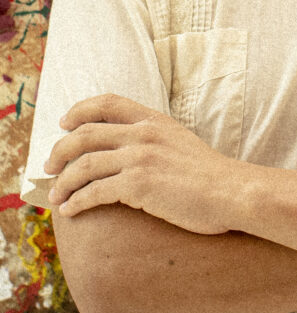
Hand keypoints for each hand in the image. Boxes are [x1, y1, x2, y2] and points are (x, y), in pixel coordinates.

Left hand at [44, 94, 239, 233]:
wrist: (232, 192)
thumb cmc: (212, 176)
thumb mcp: (182, 142)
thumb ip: (156, 139)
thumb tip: (131, 150)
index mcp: (154, 120)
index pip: (108, 102)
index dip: (80, 110)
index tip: (65, 123)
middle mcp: (143, 134)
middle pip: (85, 134)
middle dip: (59, 150)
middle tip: (49, 166)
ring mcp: (139, 158)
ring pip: (83, 165)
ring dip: (62, 182)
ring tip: (55, 196)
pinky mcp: (138, 185)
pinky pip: (94, 191)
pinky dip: (76, 201)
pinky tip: (70, 210)